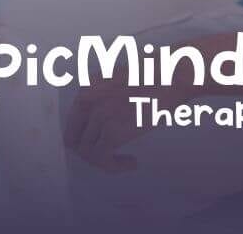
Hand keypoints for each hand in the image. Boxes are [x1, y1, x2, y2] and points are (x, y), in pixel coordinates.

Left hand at [64, 70, 186, 172]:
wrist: (170, 75)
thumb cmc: (154, 78)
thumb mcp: (118, 83)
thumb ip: (103, 99)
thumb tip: (100, 125)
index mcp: (87, 89)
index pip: (72, 124)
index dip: (85, 138)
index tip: (101, 144)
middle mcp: (86, 101)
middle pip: (73, 140)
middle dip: (90, 152)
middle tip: (110, 156)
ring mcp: (98, 116)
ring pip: (86, 153)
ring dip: (105, 162)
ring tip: (124, 161)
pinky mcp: (112, 131)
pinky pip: (102, 159)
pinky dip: (115, 166)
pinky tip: (132, 162)